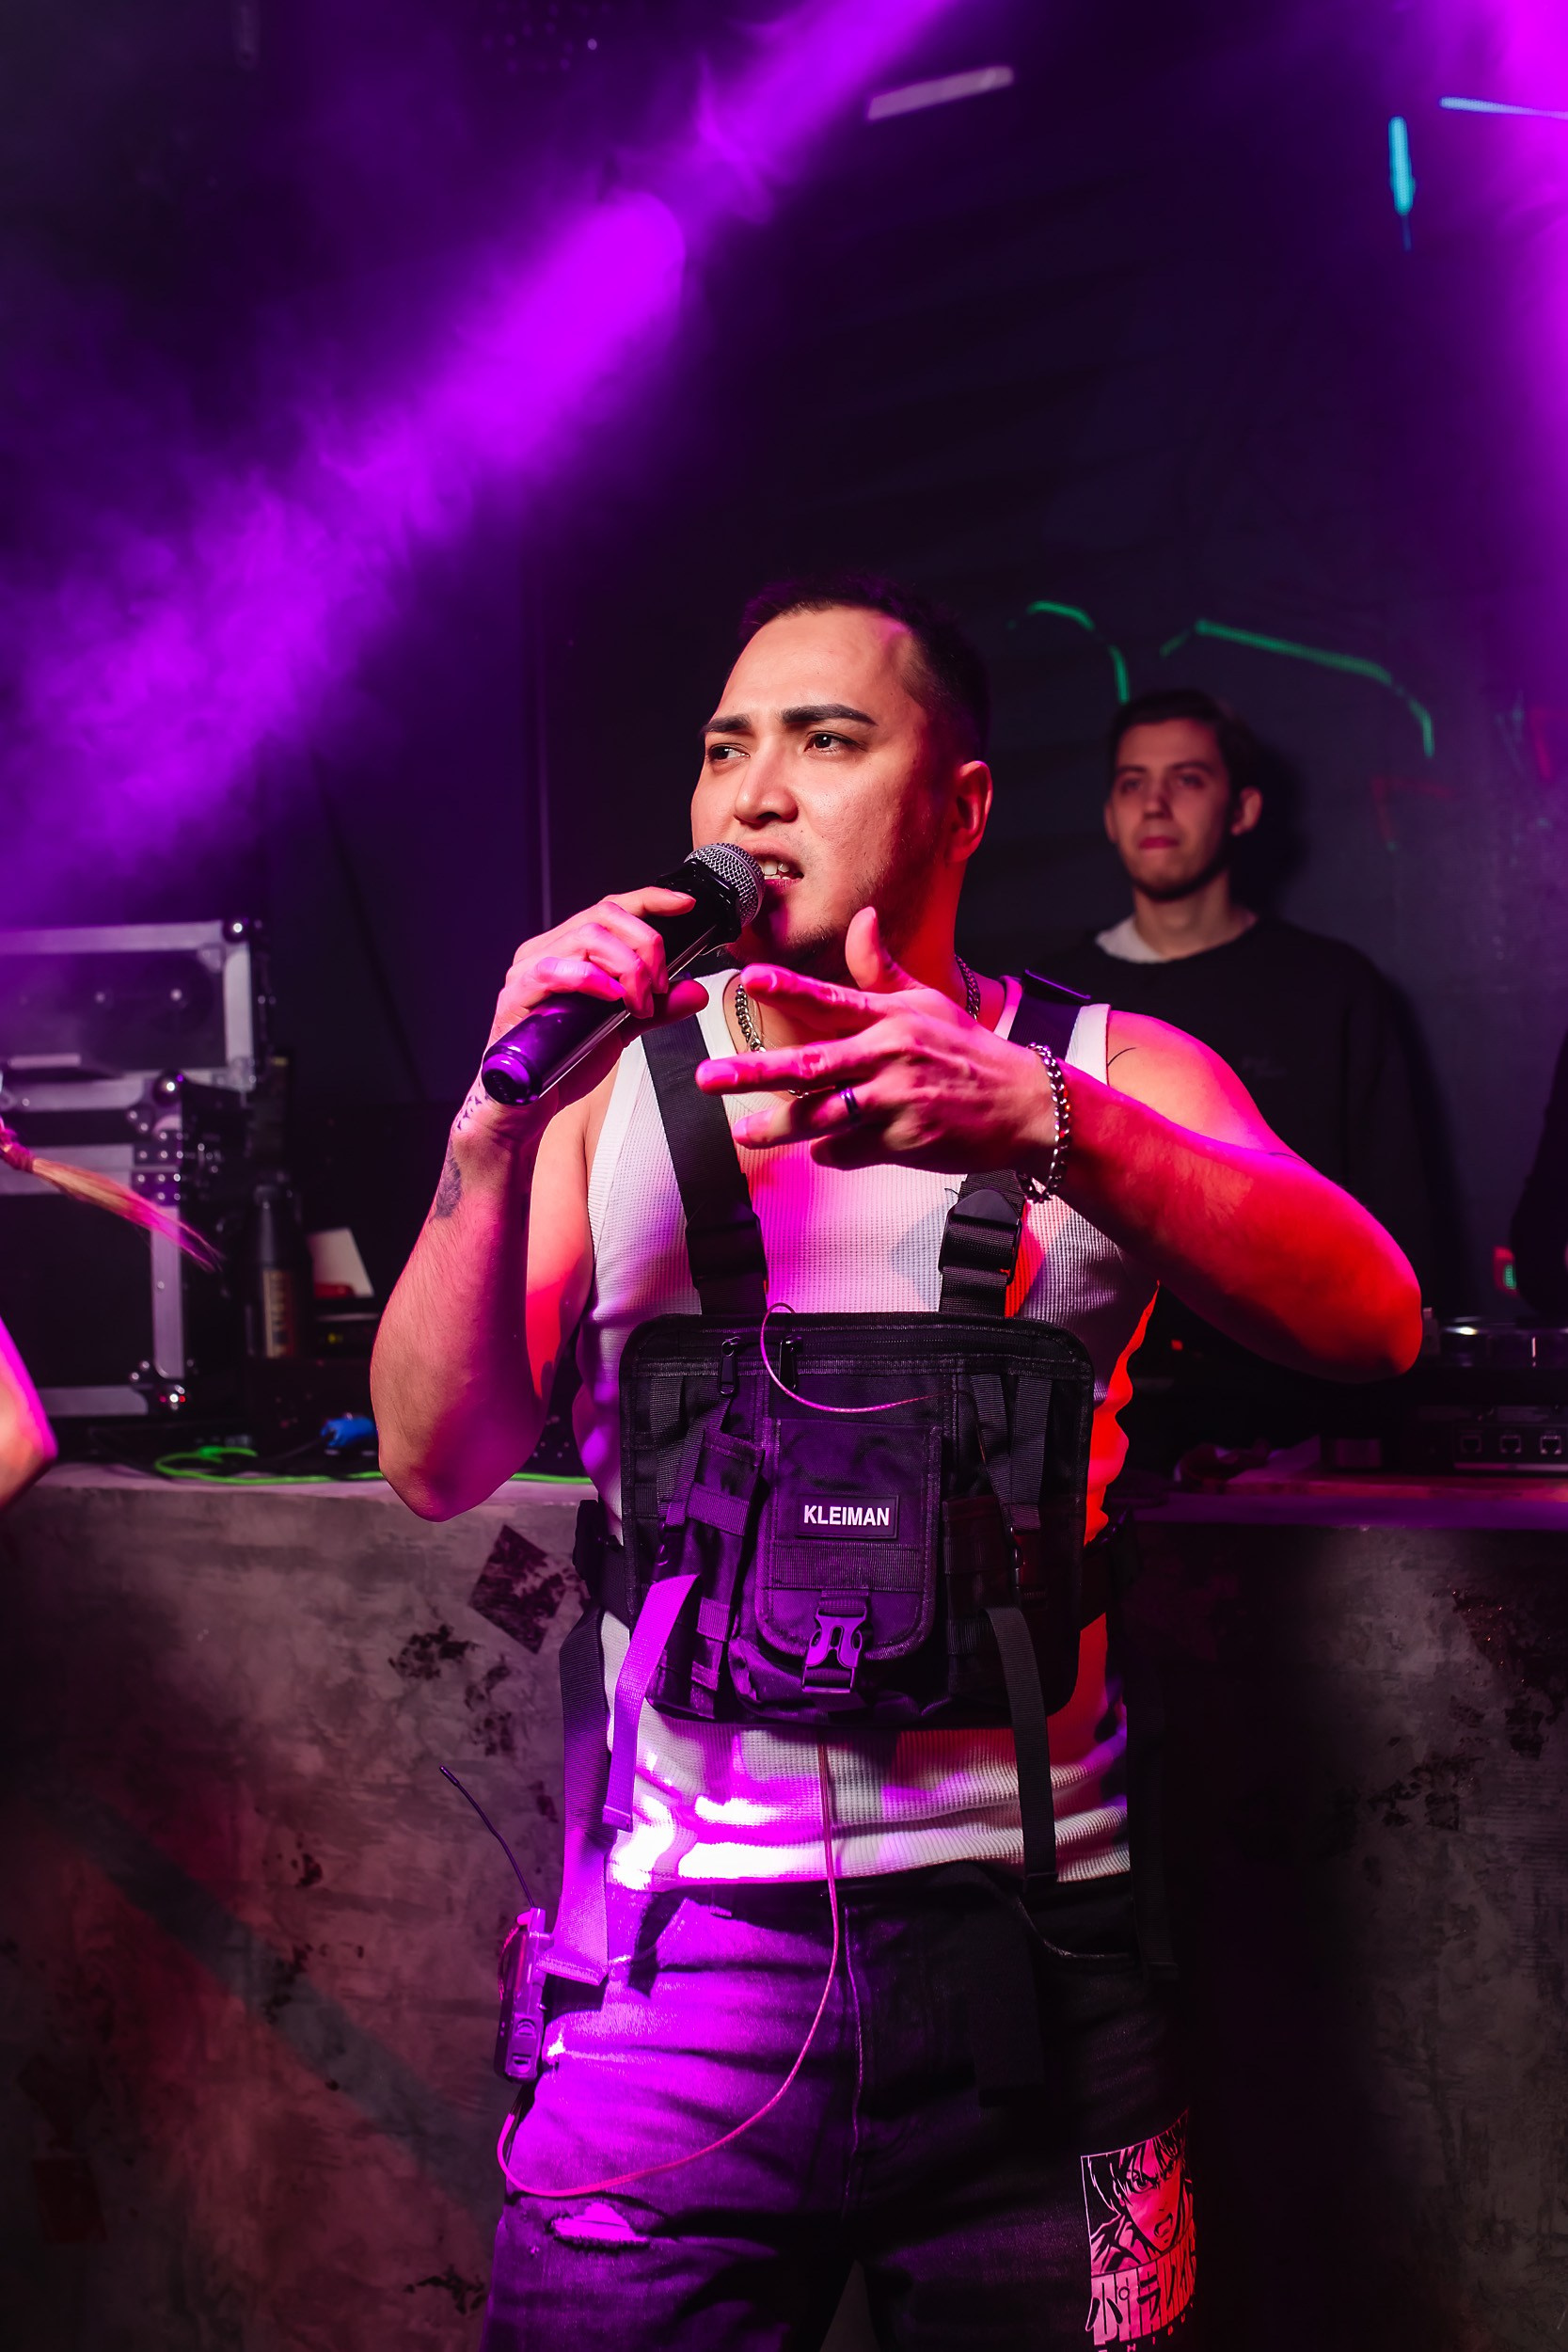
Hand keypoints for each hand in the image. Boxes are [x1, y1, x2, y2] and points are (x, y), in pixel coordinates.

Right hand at [458, 889, 709, 1154]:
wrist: (526, 1108)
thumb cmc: (560, 1064)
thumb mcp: (620, 1031)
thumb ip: (656, 1009)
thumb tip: (694, 990)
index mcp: (569, 952)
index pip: (610, 909)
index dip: (649, 900)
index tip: (684, 905)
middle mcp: (547, 952)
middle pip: (604, 916)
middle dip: (646, 944)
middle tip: (660, 985)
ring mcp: (528, 971)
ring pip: (586, 938)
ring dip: (628, 967)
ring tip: (639, 1003)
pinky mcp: (516, 996)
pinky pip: (553, 971)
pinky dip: (591, 979)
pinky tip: (612, 998)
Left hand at [695, 908, 1059, 1175]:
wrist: (1023, 1105)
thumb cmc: (972, 1054)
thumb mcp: (929, 1002)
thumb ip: (881, 969)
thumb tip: (860, 920)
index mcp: (892, 1018)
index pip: (831, 1000)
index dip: (788, 989)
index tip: (750, 980)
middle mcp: (891, 1055)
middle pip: (811, 1063)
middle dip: (756, 1071)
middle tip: (712, 1077)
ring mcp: (898, 1099)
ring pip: (824, 1114)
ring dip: (780, 1125)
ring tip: (744, 1131)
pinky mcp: (905, 1139)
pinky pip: (850, 1149)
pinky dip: (831, 1152)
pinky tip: (824, 1149)